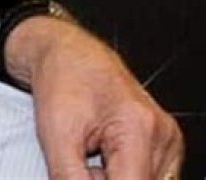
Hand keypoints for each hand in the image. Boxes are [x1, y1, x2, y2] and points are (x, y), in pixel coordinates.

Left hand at [5, 16, 183, 178]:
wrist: (66, 55)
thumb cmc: (61, 81)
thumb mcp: (55, 136)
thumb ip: (69, 178)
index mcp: (138, 128)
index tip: (81, 173)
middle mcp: (161, 134)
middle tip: (81, 162)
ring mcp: (166, 139)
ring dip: (113, 179)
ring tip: (91, 156)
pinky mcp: (163, 143)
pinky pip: (145, 175)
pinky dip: (122, 173)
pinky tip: (102, 156)